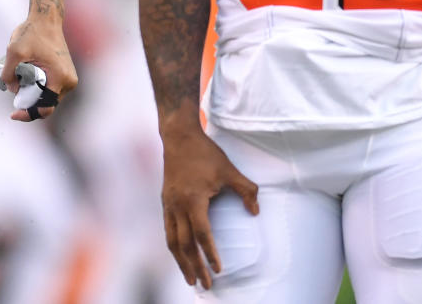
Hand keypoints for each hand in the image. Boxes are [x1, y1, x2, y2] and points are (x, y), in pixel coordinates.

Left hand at [0, 0, 76, 121]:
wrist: (46, 19)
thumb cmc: (32, 33)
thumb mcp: (14, 52)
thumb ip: (8, 74)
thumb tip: (13, 91)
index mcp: (60, 78)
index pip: (45, 108)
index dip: (28, 114)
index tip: (13, 114)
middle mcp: (69, 82)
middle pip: (47, 105)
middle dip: (29, 104)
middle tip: (14, 95)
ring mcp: (69, 79)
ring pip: (48, 98)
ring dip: (34, 96)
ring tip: (20, 82)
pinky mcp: (66, 75)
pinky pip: (51, 90)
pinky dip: (39, 89)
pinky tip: (28, 80)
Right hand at [161, 126, 257, 288]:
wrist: (178, 137)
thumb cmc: (205, 153)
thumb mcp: (229, 170)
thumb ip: (246, 190)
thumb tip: (256, 211)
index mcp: (193, 200)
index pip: (202, 234)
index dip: (210, 253)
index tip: (218, 269)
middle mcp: (177, 206)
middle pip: (184, 244)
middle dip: (194, 266)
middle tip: (204, 284)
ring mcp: (168, 204)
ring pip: (172, 241)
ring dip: (181, 262)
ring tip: (189, 278)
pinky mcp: (165, 201)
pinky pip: (167, 230)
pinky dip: (174, 247)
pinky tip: (180, 255)